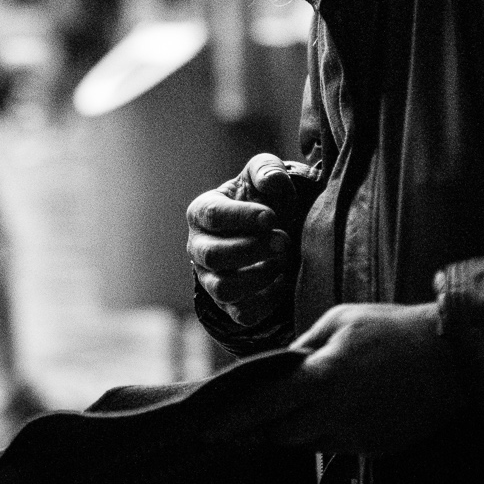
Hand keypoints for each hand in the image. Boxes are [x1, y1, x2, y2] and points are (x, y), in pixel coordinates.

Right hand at [186, 153, 309, 327]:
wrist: (273, 231)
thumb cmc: (263, 198)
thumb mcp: (265, 174)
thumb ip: (267, 170)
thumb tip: (272, 182)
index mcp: (202, 213)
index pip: (212, 216)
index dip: (242, 217)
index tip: (272, 218)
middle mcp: (199, 248)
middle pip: (212, 255)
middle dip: (251, 249)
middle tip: (283, 242)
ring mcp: (211, 279)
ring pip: (223, 289)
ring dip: (259, 276)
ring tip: (283, 262)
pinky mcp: (230, 305)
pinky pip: (243, 313)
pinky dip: (268, 301)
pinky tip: (284, 282)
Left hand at [212, 303, 466, 456]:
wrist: (454, 357)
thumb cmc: (393, 328)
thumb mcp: (341, 320)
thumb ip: (303, 346)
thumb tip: (276, 367)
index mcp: (323, 378)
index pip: (263, 407)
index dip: (232, 421)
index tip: (206, 430)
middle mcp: (336, 415)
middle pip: (280, 434)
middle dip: (260, 429)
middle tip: (235, 426)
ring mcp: (358, 436)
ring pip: (308, 442)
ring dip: (293, 430)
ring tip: (290, 411)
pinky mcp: (376, 448)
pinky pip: (337, 445)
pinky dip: (326, 431)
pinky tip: (333, 411)